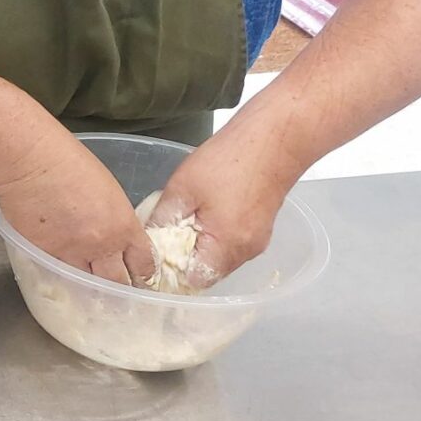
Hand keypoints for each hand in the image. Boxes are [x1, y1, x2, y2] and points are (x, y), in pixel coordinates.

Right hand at [0, 133, 154, 285]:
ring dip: (89, 284)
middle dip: (119, 287)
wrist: (31, 161)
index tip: (139, 276)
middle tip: (117, 289)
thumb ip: (115, 216)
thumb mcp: (108, 189)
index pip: (144, 263)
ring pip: (87, 284)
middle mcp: (102, 245)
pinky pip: (58, 272)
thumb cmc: (66, 161)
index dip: (143, 272)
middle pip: (118, 283)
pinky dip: (62, 271)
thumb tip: (113, 230)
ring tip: (88, 284)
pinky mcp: (45, 254)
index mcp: (123, 225)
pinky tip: (61, 266)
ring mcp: (72, 252)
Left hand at [145, 130, 295, 289]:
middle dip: (182, 260)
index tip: (152, 259)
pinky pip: (232, 244)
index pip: (192, 282)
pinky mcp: (261, 229)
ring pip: (219, 258)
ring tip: (182, 222)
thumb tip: (147, 239)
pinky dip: (214, 237)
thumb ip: (162, 220)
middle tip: (162, 237)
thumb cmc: (228, 161)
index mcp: (226, 247)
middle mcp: (246, 252)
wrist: (274, 139)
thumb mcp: (181, 190)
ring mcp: (257, 241)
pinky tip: (202, 215)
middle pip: (207, 273)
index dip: (169, 274)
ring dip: (198, 247)